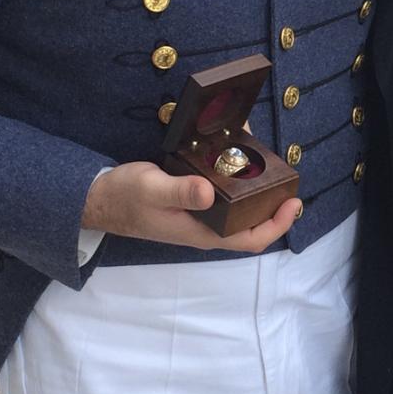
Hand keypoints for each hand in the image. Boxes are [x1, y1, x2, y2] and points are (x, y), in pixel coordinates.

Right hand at [81, 161, 299, 252]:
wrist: (98, 200)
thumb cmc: (125, 197)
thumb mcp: (151, 188)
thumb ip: (179, 190)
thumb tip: (210, 193)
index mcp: (202, 232)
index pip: (250, 239)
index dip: (277, 224)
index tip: (294, 202)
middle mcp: (205, 228)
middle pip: (250, 223)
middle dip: (271, 202)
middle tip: (285, 174)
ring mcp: (199, 216)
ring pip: (237, 208)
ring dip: (253, 187)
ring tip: (264, 158)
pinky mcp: (192, 202)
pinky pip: (222, 195)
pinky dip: (234, 177)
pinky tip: (235, 154)